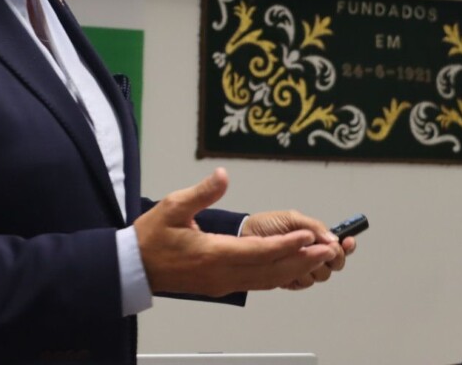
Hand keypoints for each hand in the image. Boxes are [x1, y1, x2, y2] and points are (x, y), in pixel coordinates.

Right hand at [133, 168, 338, 297]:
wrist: (134, 267)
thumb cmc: (152, 235)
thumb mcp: (173, 205)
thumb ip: (202, 192)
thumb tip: (224, 175)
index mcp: (212, 253)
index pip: (259, 251)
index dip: (286, 244)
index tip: (309, 236)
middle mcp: (221, 273)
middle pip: (270, 270)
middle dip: (301, 260)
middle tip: (327, 250)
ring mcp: (221, 283)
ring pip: (266, 280)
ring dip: (293, 269)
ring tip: (316, 258)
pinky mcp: (219, 286)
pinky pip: (255, 283)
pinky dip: (276, 275)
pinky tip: (289, 267)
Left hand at [242, 210, 353, 289]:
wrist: (243, 236)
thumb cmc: (266, 225)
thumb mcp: (291, 219)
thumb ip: (314, 227)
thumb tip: (333, 238)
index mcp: (315, 239)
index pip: (339, 246)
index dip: (347, 246)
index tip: (348, 242)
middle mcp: (312, 255)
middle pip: (334, 265)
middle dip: (329, 258)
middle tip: (316, 249)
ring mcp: (302, 268)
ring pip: (320, 276)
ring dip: (310, 265)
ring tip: (293, 254)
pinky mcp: (290, 280)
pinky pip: (302, 283)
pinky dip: (297, 275)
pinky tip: (286, 265)